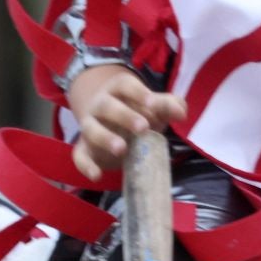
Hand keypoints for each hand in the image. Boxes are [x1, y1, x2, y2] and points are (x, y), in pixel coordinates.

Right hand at [67, 64, 187, 181]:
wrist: (111, 125)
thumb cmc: (138, 111)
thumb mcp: (154, 106)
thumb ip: (168, 105)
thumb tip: (181, 113)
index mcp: (118, 90)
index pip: (125, 85)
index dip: (139, 93)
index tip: (153, 104)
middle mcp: (100, 105)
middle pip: (107, 106)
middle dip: (124, 116)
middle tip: (143, 127)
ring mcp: (89, 126)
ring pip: (91, 129)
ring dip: (105, 138)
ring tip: (122, 149)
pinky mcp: (84, 148)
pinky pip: (79, 155)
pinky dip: (86, 166)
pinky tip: (97, 175)